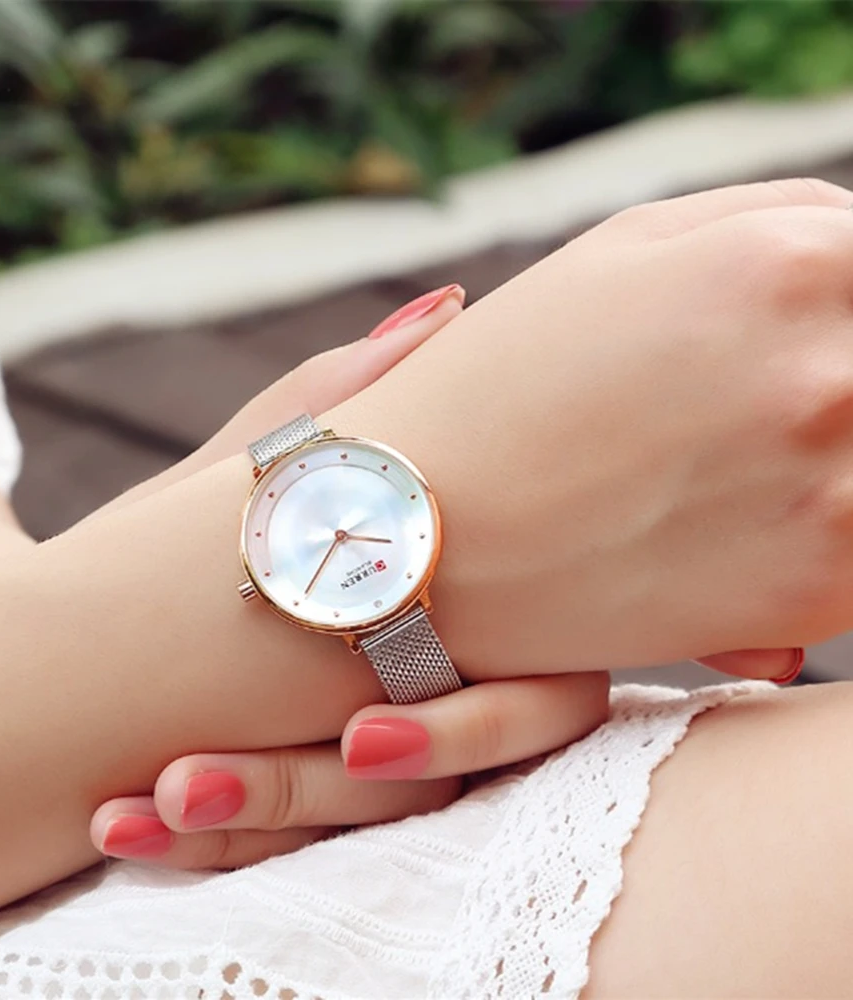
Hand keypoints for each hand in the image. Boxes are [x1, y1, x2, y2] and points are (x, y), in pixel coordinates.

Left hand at [88, 286, 607, 867]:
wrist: (123, 606)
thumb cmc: (215, 520)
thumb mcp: (275, 460)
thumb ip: (355, 396)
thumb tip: (447, 303)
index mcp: (454, 627)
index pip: (532, 705)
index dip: (462, 731)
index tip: (361, 731)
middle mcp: (424, 704)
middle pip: (421, 791)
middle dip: (306, 793)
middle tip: (188, 781)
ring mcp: (359, 765)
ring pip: (345, 832)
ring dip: (242, 825)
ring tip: (135, 808)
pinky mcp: (291, 803)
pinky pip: (272, 856)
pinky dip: (198, 850)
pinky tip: (108, 823)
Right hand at [326, 178, 852, 675]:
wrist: (414, 539)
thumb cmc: (503, 385)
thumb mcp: (620, 252)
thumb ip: (777, 220)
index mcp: (787, 264)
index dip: (841, 311)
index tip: (804, 343)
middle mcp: (832, 377)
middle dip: (829, 387)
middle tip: (745, 413)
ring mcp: (837, 498)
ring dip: (835, 464)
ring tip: (731, 476)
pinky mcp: (817, 598)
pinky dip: (825, 537)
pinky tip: (735, 532)